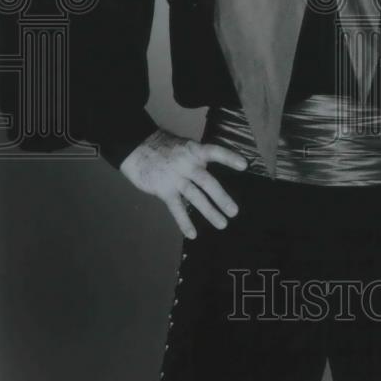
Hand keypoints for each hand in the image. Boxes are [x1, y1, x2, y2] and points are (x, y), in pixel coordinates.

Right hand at [120, 128, 246, 238]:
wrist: (136, 148)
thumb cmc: (164, 147)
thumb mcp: (184, 146)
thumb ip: (197, 158)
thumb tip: (211, 172)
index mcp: (194, 151)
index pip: (215, 152)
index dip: (229, 158)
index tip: (244, 165)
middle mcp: (187, 164)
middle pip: (207, 182)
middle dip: (221, 198)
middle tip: (234, 212)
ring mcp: (176, 178)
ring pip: (195, 197)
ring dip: (209, 211)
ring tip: (222, 224)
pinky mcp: (164, 190)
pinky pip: (176, 208)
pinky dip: (184, 222)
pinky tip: (192, 234)